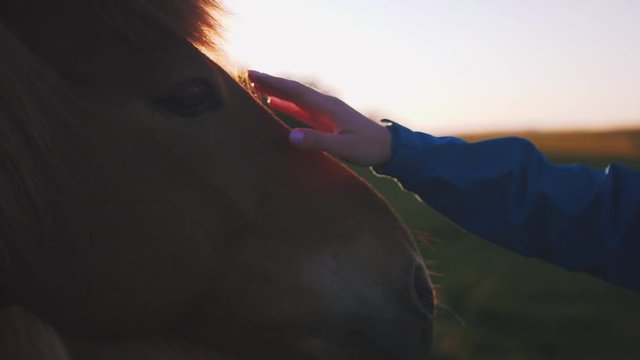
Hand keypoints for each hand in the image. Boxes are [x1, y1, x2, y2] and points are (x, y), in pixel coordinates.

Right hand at [248, 70, 391, 166]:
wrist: (386, 148)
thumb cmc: (367, 148)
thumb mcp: (344, 147)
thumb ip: (318, 141)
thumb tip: (291, 136)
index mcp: (327, 107)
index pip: (295, 91)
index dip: (274, 83)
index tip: (254, 75)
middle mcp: (325, 105)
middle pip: (293, 90)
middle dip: (271, 82)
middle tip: (248, 74)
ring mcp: (325, 111)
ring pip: (295, 98)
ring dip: (276, 91)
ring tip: (256, 85)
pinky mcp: (326, 120)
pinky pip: (301, 108)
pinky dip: (286, 104)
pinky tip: (274, 103)